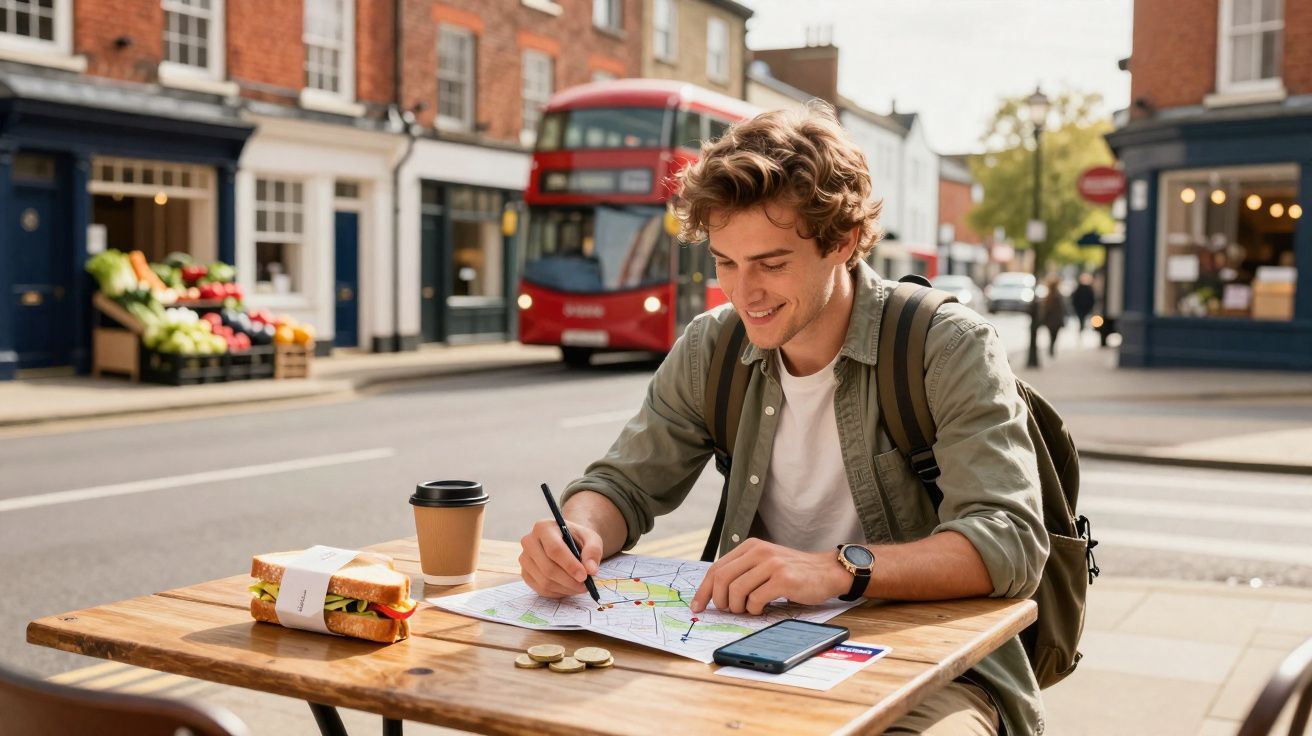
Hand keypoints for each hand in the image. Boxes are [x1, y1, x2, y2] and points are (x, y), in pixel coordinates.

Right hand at [519, 518, 602, 598]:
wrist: (566, 542)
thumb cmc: (578, 539)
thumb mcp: (591, 539)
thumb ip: (593, 551)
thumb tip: (591, 570)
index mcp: (544, 527)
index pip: (554, 549)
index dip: (570, 565)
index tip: (584, 576)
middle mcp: (529, 541)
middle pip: (548, 567)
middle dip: (569, 580)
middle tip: (585, 586)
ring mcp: (525, 559)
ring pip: (544, 581)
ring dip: (565, 588)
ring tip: (580, 587)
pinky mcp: (525, 573)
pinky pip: (541, 589)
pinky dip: (558, 592)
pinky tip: (569, 587)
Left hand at [690, 539, 849, 614]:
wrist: (827, 571)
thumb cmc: (793, 572)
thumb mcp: (765, 563)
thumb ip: (743, 571)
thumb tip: (714, 592)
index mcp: (750, 546)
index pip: (716, 568)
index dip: (704, 590)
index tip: (697, 606)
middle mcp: (759, 551)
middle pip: (721, 579)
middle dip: (718, 600)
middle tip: (727, 611)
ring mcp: (771, 564)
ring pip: (736, 590)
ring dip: (737, 607)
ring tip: (747, 609)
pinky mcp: (783, 579)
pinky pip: (756, 599)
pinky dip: (754, 610)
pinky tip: (761, 609)